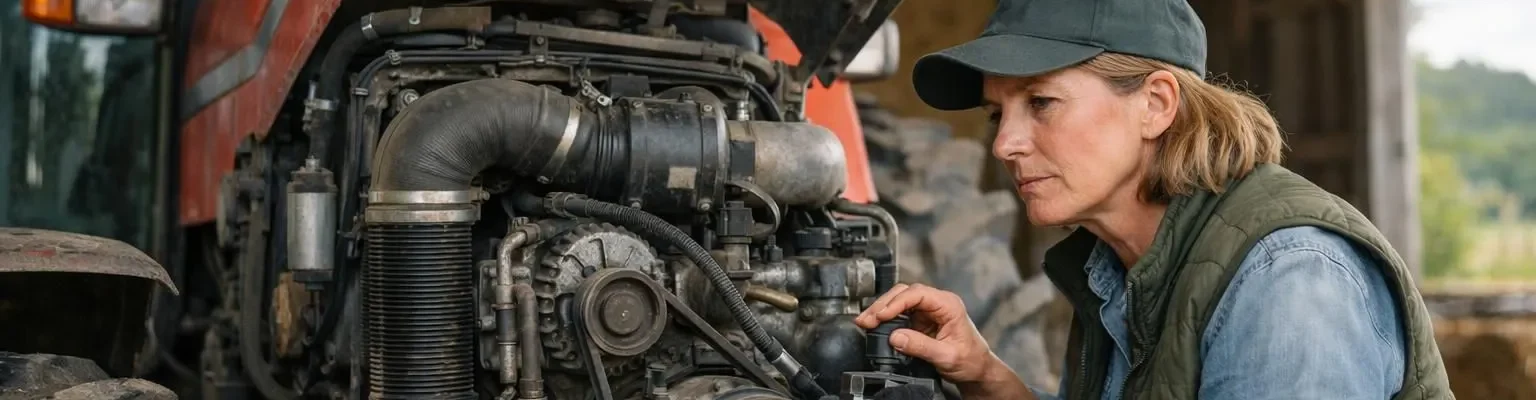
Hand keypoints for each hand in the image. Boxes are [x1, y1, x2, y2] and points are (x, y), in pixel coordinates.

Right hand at [855, 283, 1029, 398]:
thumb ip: (921, 346)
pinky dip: (885, 319)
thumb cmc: (970, 360)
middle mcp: (937, 303)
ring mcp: (927, 310)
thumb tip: (896, 337)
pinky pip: (899, 313)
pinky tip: (875, 325)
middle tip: (866, 320)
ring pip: (898, 301)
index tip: (881, 315)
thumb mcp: (946, 356)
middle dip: (882, 305)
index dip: (896, 303)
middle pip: (904, 293)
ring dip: (880, 310)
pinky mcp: (920, 320)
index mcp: (948, 305)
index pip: (917, 294)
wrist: (976, 369)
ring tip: (865, 323)